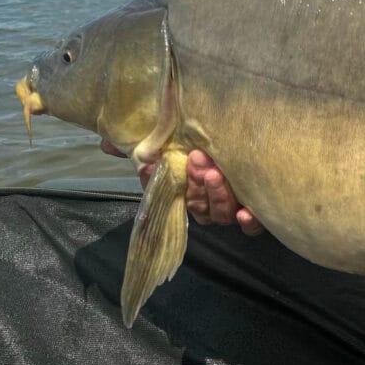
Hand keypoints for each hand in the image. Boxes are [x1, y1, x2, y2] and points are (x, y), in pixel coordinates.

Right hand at [100, 140, 263, 235]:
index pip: (165, 192)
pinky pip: (252, 226)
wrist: (256, 138)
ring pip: (219, 213)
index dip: (155, 181)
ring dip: (215, 195)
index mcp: (186, 189)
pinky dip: (248, 222)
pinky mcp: (258, 213)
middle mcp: (207, 202)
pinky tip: (246, 212)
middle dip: (193, 183)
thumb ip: (142, 142)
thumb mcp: (177, 137)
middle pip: (195, 204)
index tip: (152, 165)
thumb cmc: (209, 142)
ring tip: (215, 172)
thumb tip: (106, 144)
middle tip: (196, 159)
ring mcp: (231, 209)